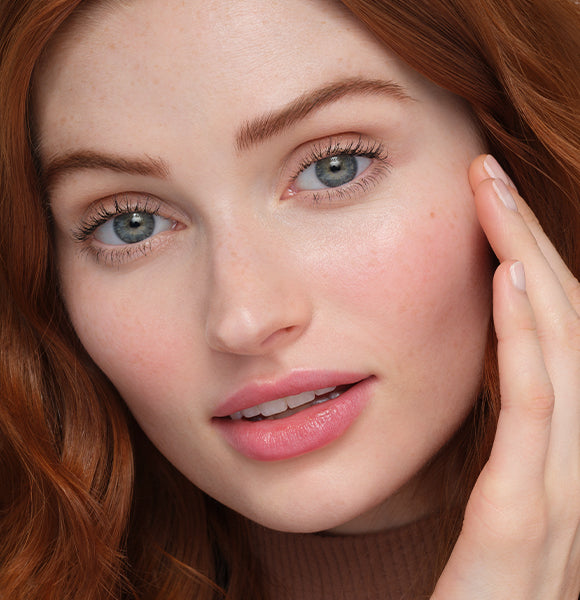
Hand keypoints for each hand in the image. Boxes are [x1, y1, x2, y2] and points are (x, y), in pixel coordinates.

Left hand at [431, 155, 579, 598]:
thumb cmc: (486, 595)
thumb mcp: (503, 510)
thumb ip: (513, 451)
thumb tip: (505, 379)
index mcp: (563, 457)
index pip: (555, 341)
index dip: (532, 266)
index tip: (492, 211)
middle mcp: (575, 462)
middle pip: (563, 326)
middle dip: (529, 242)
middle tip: (489, 177)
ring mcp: (558, 492)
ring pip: (558, 350)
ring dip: (528, 263)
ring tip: (497, 197)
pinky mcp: (518, 519)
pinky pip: (531, 411)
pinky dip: (525, 339)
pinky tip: (508, 278)